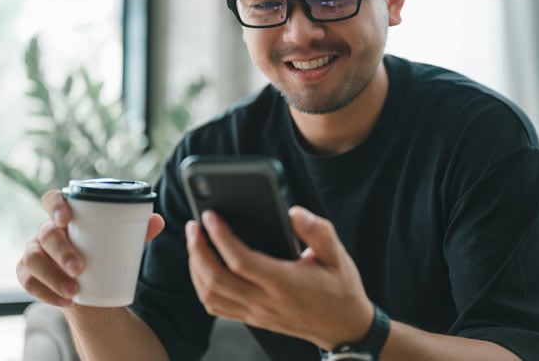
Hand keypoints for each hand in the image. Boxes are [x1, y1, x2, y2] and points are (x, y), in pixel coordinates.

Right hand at [16, 189, 164, 306]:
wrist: (92, 285)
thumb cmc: (106, 252)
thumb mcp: (122, 241)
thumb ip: (139, 230)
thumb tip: (158, 221)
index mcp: (66, 215)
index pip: (52, 199)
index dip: (54, 205)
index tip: (66, 218)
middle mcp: (46, 231)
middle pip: (45, 234)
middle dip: (60, 251)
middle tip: (79, 268)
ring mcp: (35, 253)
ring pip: (32, 260)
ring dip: (52, 276)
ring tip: (74, 290)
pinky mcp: (29, 275)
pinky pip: (28, 282)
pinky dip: (46, 293)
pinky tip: (64, 300)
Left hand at [185, 206, 372, 349]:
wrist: (344, 327)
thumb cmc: (340, 288)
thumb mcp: (338, 255)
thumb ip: (318, 231)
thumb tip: (295, 212)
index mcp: (285, 282)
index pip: (241, 260)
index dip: (221, 237)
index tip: (210, 216)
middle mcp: (266, 300)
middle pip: (216, 278)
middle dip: (198, 249)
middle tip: (194, 226)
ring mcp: (256, 312)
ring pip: (211, 294)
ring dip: (196, 268)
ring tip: (195, 243)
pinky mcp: (253, 318)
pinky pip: (216, 306)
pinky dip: (202, 286)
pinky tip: (203, 267)